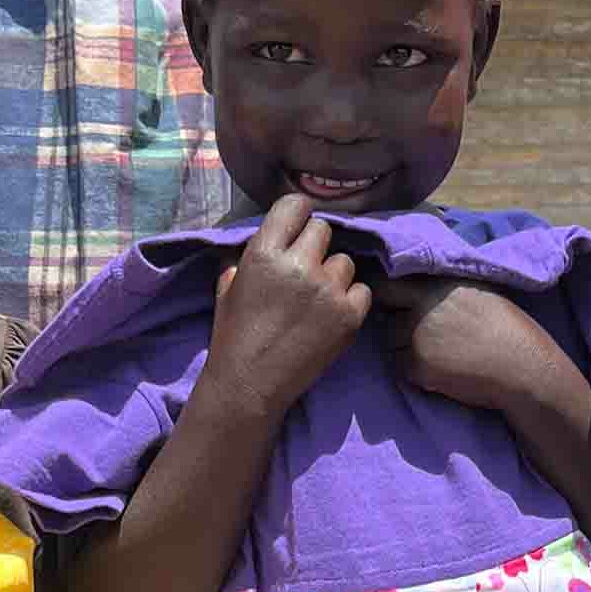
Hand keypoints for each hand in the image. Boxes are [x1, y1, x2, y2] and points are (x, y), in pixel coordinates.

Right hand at [206, 194, 371, 415]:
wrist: (250, 386)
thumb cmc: (234, 336)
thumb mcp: (228, 286)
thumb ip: (249, 255)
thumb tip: (272, 236)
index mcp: (264, 253)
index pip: (295, 205)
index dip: (298, 215)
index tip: (298, 228)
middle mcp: (298, 265)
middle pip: (323, 230)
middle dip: (314, 247)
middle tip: (304, 270)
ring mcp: (328, 290)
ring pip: (344, 261)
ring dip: (333, 275)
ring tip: (316, 299)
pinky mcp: (349, 315)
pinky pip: (362, 289)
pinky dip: (350, 300)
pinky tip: (331, 315)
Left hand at [373, 276, 546, 411]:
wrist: (521, 367)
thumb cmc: (506, 326)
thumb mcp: (474, 288)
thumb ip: (441, 286)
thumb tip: (415, 283)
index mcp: (435, 285)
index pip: (388, 284)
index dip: (389, 293)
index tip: (393, 300)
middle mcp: (420, 308)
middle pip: (388, 315)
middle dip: (399, 321)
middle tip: (426, 331)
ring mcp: (416, 339)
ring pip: (393, 342)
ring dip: (405, 346)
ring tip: (438, 351)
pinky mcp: (417, 367)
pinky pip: (401, 366)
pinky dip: (415, 369)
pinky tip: (441, 368)